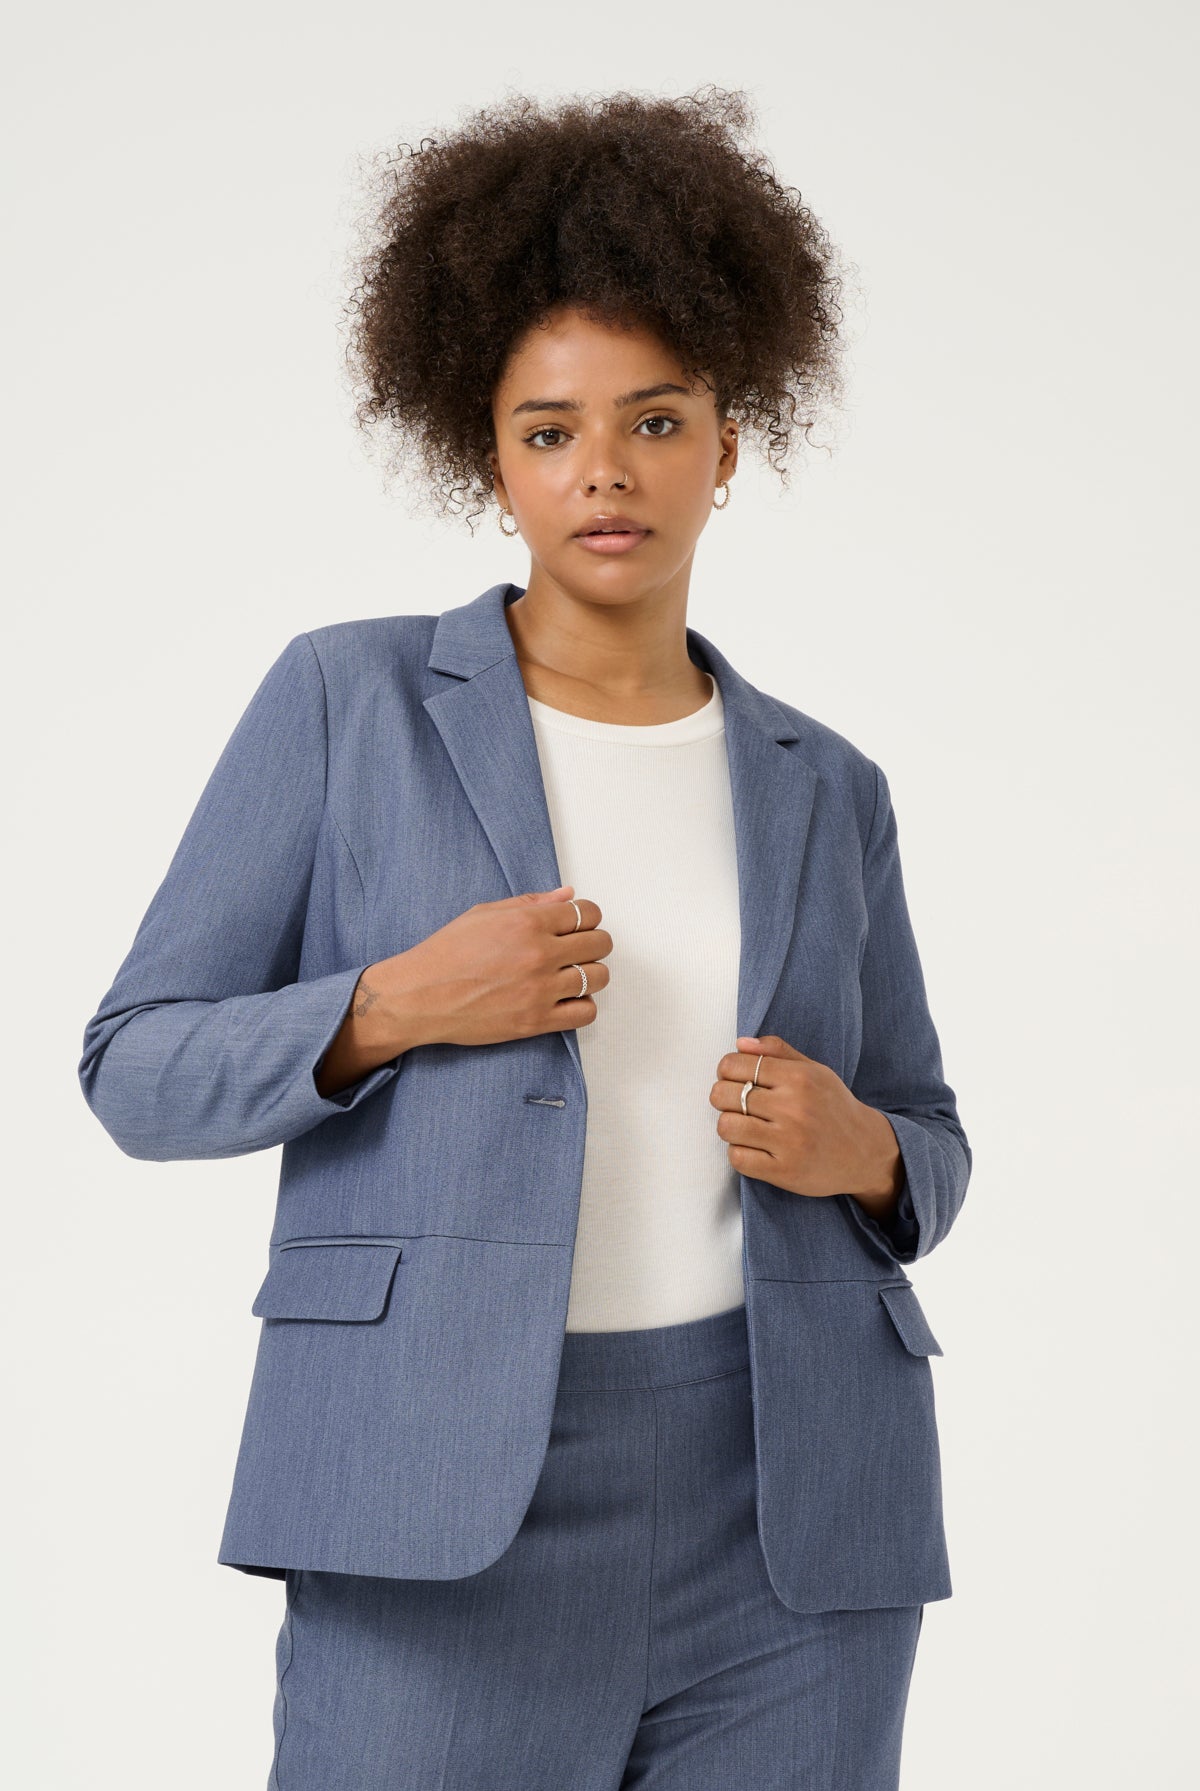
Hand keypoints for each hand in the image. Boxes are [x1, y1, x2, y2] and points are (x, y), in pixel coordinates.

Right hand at [385, 884, 612, 1049]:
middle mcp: (539, 954)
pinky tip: (567, 998)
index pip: (588, 913)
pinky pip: (585, 1013)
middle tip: (577, 948)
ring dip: (592, 973)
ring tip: (573, 974)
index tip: (578, 925)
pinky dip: (583, 1005)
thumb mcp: (485, 914)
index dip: (587, 917)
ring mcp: (540, 990)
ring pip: (598, 977)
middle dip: (594, 942)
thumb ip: (532, 903)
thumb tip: (567, 894)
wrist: (421, 995)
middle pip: (600, 943)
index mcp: (528, 922)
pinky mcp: (536, 1021)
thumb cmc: (447, 953)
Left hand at [709, 1034, 902, 1205]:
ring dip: (730, 1126)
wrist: (865, 1152)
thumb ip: (778, 1052)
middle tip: (737, 1104)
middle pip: (723, 1095)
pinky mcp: (784, 1171)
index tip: (734, 1079)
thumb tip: (740, 1043)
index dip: (725, 1071)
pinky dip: (739, 1152)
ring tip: (745, 1126)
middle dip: (723, 1098)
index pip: (734, 1065)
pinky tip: (754, 1148)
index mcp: (799, 1078)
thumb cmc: (834, 1108)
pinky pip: (737, 1158)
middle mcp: (794, 1108)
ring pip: (726, 1127)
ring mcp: (789, 1141)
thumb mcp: (815, 1071)